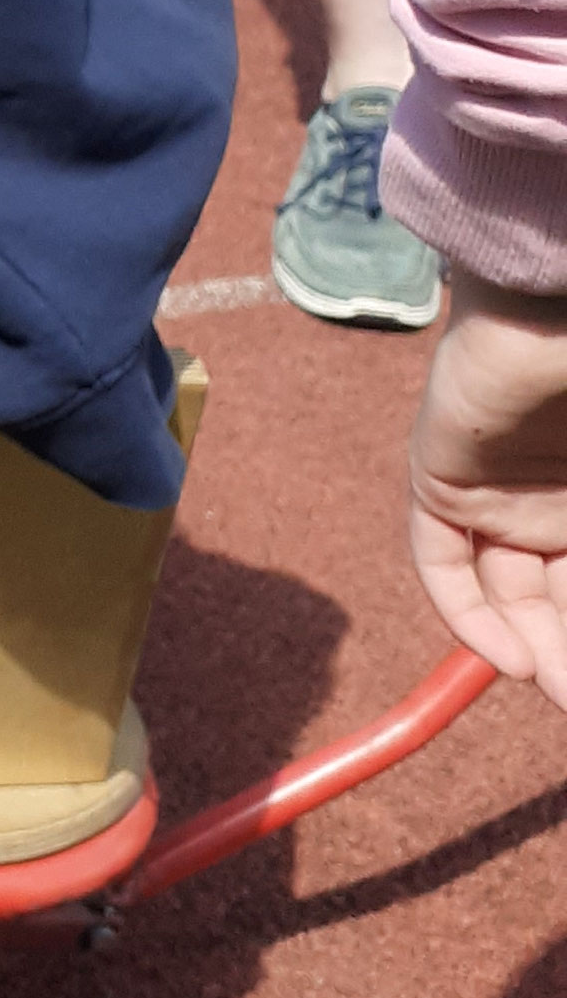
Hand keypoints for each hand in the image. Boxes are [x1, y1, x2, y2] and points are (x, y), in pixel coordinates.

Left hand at [407, 280, 566, 707]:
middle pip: (557, 598)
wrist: (560, 308)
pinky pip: (442, 562)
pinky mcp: (441, 480)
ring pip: (508, 592)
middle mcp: (554, 499)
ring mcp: (498, 491)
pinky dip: (469, 614)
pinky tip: (510, 659)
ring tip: (559, 689)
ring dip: (533, 649)